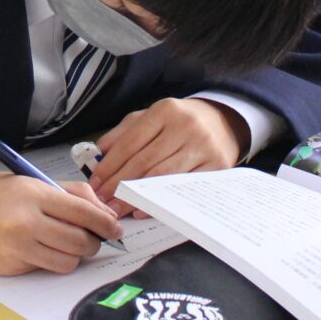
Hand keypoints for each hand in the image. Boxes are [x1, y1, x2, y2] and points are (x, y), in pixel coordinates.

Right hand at [0, 171, 122, 275]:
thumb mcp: (19, 180)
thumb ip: (60, 192)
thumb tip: (98, 210)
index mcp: (31, 193)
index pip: (84, 212)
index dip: (106, 222)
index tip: (115, 227)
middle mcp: (26, 222)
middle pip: (81, 241)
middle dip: (93, 242)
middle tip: (92, 238)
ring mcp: (16, 249)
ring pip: (67, 262)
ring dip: (73, 256)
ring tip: (65, 245)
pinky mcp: (8, 268)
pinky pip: (42, 268)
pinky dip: (47, 261)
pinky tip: (36, 249)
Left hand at [90, 99, 248, 216]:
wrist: (225, 122)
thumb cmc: (180, 122)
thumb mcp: (152, 118)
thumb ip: (123, 133)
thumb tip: (96, 154)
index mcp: (165, 110)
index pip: (131, 142)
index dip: (110, 164)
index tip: (95, 182)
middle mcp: (185, 126)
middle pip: (144, 161)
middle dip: (118, 184)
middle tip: (102, 201)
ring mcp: (202, 146)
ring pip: (161, 176)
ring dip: (135, 196)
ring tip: (116, 208)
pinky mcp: (217, 166)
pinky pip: (181, 188)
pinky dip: (159, 201)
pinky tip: (142, 209)